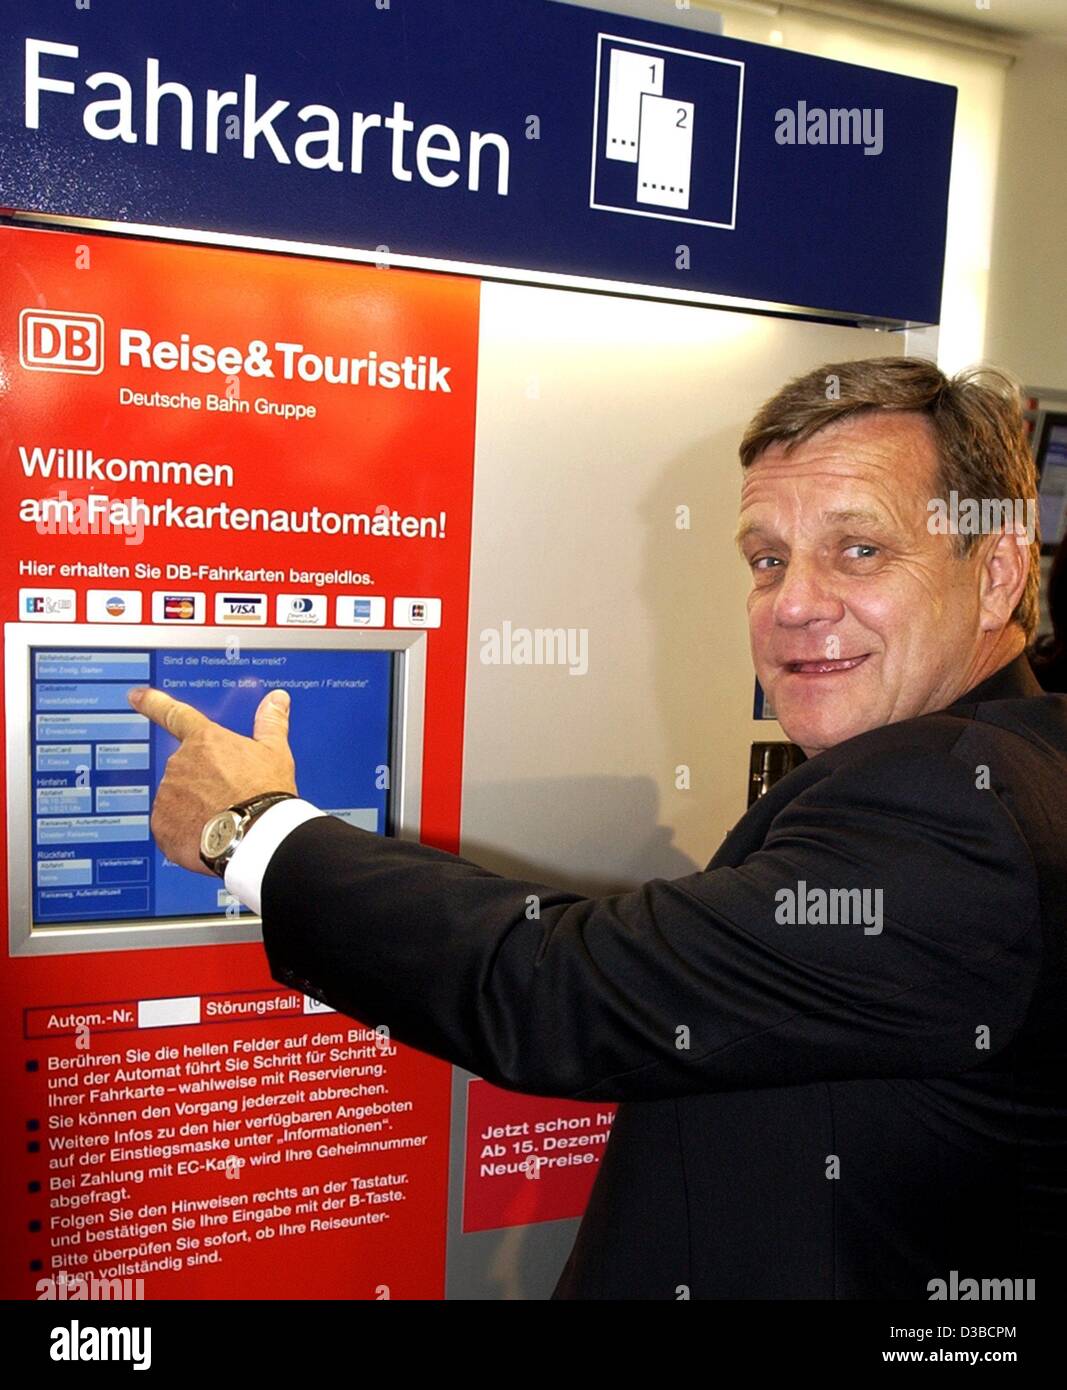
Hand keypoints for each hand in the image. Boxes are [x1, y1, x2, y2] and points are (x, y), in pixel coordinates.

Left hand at [127, 686, 297, 874]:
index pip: (175, 714)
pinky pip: (170, 826)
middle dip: (200, 782)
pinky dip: (184, 831)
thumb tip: (276, 699)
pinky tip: (207, 836)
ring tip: (222, 820)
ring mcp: (167, 794)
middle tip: (227, 796)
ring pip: (176, 799)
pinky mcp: (161, 824)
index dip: (153, 702)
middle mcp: (180, 763)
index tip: (136, 695)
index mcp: (206, 740)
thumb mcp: (275, 752)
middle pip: (184, 769)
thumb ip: (270, 722)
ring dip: (193, 808)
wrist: (256, 835)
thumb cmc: (266, 792)